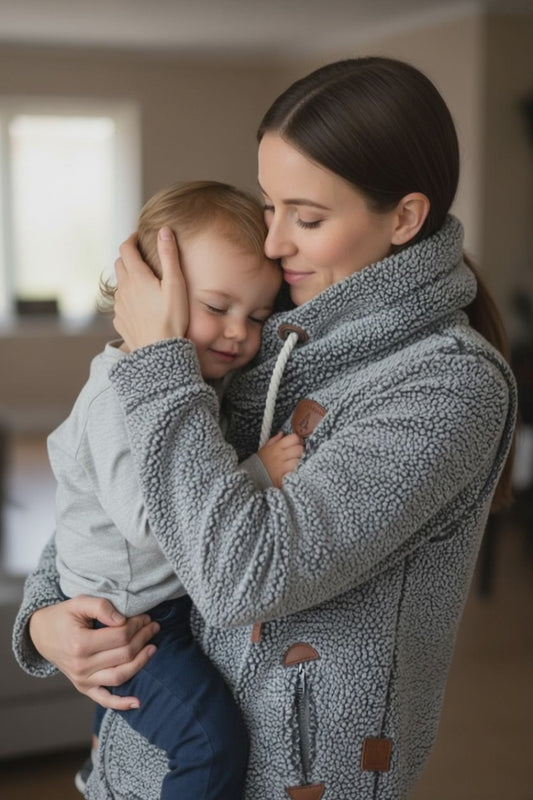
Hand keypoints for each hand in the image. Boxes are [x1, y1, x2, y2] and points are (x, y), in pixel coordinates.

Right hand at [29, 596, 159, 709]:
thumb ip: (101, 606)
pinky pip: (104, 700)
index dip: (137, 625)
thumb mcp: (79, 603)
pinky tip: (137, 702)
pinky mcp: (84, 688)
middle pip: (124, 654)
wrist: (43, 634)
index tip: (145, 617)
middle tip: (153, 626)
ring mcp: (82, 680)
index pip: (120, 636)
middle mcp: (81, 666)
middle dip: (143, 638)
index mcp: (80, 644)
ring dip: (141, 662)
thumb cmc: (64, 616)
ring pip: (120, 676)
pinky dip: (121, 704)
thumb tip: (122, 619)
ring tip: (153, 647)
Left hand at [113, 227, 188, 350]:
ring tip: (143, 282)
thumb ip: (169, 256)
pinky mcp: (119, 320)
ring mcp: (120, 306)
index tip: (138, 236)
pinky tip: (140, 305)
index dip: (132, 239)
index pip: (127, 249)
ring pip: (119, 284)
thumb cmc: (172, 318)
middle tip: (141, 256)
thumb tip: (164, 231)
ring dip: (128, 278)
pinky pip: (120, 303)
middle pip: (119, 264)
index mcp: (136, 277)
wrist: (159, 352)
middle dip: (128, 257)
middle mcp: (123, 289)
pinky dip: (127, 297)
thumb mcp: (176, 284)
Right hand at [257, 432, 303, 487]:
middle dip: (299, 451)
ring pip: (299, 460)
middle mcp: (281, 455)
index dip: (297, 440)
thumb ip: (274, 440)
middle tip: (296, 453)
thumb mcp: (264, 448)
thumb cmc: (260, 463)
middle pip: (299, 449)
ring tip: (293, 463)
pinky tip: (290, 470)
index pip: (294, 438)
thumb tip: (282, 434)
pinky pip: (295, 471)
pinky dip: (295, 470)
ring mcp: (283, 466)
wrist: (253, 477)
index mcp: (276, 447)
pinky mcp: (284, 476)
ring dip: (298, 462)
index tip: (296, 443)